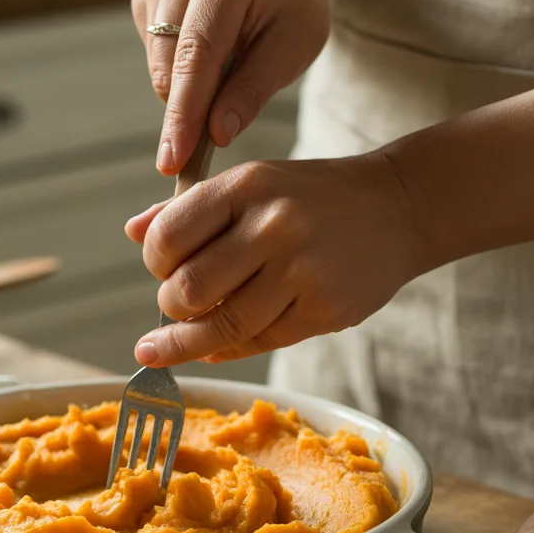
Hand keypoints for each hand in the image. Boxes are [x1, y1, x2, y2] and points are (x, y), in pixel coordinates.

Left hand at [125, 153, 423, 365]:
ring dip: (189, 342)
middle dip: (170, 308)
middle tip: (174, 307)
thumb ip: (192, 209)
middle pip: (188, 290)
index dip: (154, 262)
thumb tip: (134, 232)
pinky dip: (229, 348)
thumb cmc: (311, 197)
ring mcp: (301, 271)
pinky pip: (260, 341)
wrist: (399, 207)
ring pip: (222, 326)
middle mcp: (273, 226)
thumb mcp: (253, 183)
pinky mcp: (324, 309)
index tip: (160, 271)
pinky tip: (215, 347)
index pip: (169, 236)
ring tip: (171, 344)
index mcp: (246, 186)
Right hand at [131, 0, 328, 173]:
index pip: (197, 55)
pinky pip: (153, 55)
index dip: (184, 113)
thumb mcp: (294, 46)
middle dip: (186, 111)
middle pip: (170, 64)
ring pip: (157, 65)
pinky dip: (177, 70)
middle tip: (214, 135)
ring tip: (229, 69)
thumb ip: (253, 90)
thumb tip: (216, 134)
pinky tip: (209, 52)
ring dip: (186, 88)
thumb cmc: (290, 5)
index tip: (173, 159)